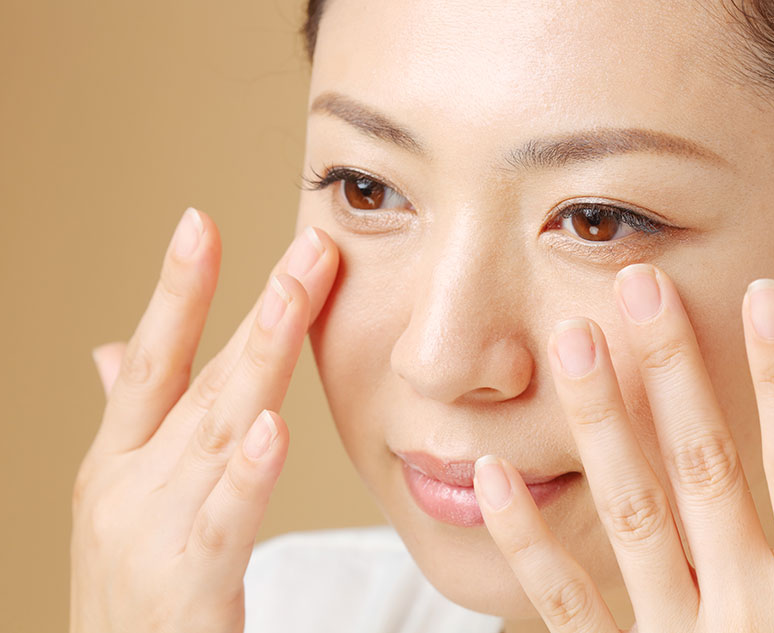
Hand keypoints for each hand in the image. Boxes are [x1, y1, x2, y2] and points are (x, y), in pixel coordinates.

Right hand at [70, 208, 338, 632]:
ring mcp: (148, 533)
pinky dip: (247, 474)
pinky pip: (222, 522)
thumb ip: (129, 423)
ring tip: (297, 293)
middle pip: (203, 383)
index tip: (201, 222)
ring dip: (260, 357)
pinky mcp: (183, 587)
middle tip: (309, 246)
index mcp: (116, 462)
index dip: (175, 291)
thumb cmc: (129, 589)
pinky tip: (273, 427)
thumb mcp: (120, 500)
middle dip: (258, 309)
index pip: (151, 362)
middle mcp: (127, 487)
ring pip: (218, 432)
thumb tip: (111, 349)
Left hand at [473, 264, 773, 631]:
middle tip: (642, 288)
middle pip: (708, 473)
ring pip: (635, 518)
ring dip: (603, 426)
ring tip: (576, 344)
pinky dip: (528, 542)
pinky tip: (489, 477)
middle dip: (676, 376)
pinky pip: (569, 605)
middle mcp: (752, 616)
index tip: (767, 297)